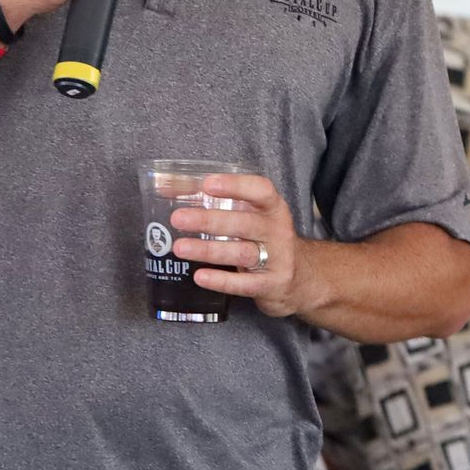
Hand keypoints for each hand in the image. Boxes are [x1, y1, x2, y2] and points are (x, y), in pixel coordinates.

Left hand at [169, 174, 303, 317]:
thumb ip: (217, 204)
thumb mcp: (252, 218)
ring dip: (208, 250)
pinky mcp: (271, 285)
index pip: (260, 191)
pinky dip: (221, 280)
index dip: (235, 186)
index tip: (207, 184)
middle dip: (209, 220)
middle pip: (244, 223)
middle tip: (178, 219)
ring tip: (180, 247)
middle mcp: (278, 231)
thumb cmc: (266, 241)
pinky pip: (245, 284)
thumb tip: (166, 188)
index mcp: (273, 209)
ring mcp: (277, 259)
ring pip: (241, 252)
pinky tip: (200, 277)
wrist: (302, 278)